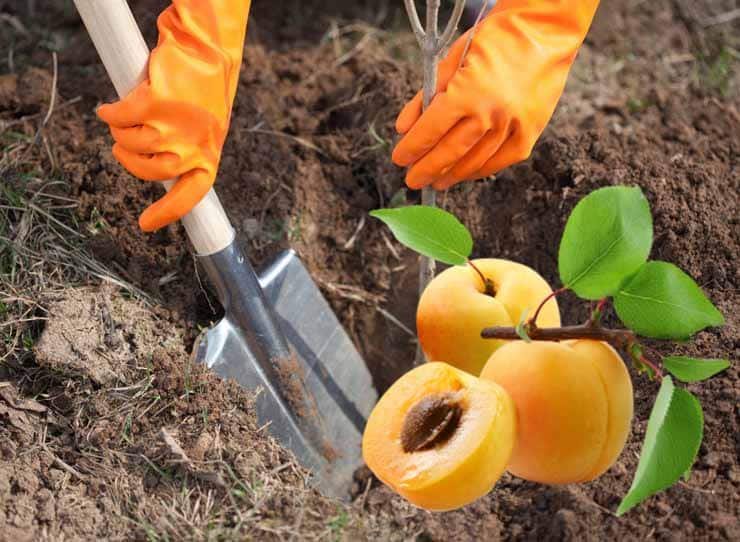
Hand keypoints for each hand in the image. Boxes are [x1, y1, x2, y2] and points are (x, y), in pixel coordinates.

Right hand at [97, 0, 250, 230]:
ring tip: (127, 117)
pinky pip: (120, 118)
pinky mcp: (155, 104)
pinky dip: (111, 113)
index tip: (146, 225)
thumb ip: (186, 152)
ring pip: (131, 143)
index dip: (167, 213)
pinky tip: (110, 108)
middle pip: (148, 172)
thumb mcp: (204, 130)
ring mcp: (174, 128)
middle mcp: (193, 149)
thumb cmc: (203, 92)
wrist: (205, 51)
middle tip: (124, 144)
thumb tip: (158, 172)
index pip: (189, 197)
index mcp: (208, 158)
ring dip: (121, 131)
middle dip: (130, 159)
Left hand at [393, 0, 599, 189]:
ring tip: (437, 181)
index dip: (412, 148)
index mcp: (467, 93)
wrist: (545, 30)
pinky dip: (480, 170)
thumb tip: (403, 128)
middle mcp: (491, 114)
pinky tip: (465, 174)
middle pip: (450, 152)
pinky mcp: (531, 132)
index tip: (399, 159)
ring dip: (452, 174)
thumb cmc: (495, 39)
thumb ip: (426, 95)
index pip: (431, 130)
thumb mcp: (453, 59)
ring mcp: (513, 126)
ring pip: (475, 161)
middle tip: (413, 180)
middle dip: (427, 169)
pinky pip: (501, 160)